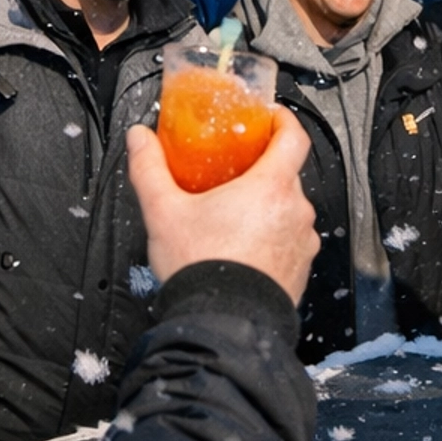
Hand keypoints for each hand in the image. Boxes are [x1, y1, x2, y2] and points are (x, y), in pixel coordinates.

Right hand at [127, 114, 318, 304]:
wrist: (222, 323)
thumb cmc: (201, 266)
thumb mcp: (164, 212)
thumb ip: (150, 169)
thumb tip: (139, 139)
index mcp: (271, 185)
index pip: (293, 136)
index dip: (282, 121)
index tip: (270, 117)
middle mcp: (295, 209)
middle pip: (286, 175)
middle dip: (261, 172)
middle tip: (233, 176)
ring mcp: (302, 241)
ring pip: (287, 210)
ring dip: (266, 209)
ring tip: (232, 219)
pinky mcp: (301, 268)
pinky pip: (290, 241)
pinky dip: (272, 239)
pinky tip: (243, 250)